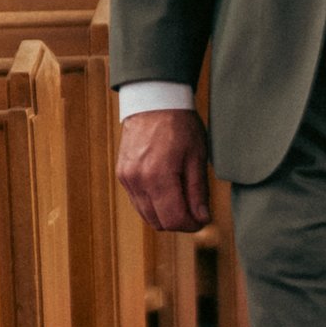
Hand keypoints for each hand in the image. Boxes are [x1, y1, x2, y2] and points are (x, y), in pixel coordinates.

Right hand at [117, 109, 213, 234]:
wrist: (154, 101)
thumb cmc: (180, 124)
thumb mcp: (197, 156)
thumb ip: (198, 191)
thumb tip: (202, 218)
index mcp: (158, 176)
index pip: (174, 219)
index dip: (192, 225)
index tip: (203, 219)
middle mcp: (138, 181)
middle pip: (159, 222)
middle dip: (179, 222)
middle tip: (196, 211)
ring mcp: (127, 179)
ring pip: (147, 215)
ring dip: (165, 215)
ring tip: (183, 199)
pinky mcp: (122, 175)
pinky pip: (138, 202)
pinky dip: (153, 204)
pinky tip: (167, 191)